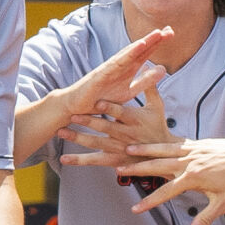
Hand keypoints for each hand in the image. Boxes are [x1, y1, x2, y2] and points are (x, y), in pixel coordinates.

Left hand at [59, 75, 174, 162]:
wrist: (162, 156)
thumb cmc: (157, 126)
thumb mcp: (157, 107)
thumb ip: (149, 87)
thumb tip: (146, 65)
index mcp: (135, 120)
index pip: (121, 113)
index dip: (110, 108)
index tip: (99, 102)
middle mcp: (126, 135)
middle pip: (106, 127)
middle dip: (89, 121)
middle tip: (73, 115)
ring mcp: (118, 148)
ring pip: (96, 143)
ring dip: (79, 138)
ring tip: (62, 132)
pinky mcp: (113, 160)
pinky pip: (94, 160)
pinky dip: (79, 160)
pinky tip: (64, 158)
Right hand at [63, 28, 171, 121]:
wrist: (78, 108)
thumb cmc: (103, 99)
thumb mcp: (129, 91)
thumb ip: (145, 82)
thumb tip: (162, 69)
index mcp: (127, 69)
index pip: (144, 53)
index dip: (157, 43)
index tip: (171, 33)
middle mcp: (119, 65)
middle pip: (139, 49)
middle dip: (154, 39)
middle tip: (169, 29)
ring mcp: (110, 68)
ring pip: (129, 53)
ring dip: (143, 43)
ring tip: (157, 34)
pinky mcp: (101, 74)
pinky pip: (116, 63)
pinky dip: (127, 54)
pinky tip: (139, 46)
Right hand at [65, 137, 224, 224]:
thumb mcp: (224, 203)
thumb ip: (206, 218)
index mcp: (193, 178)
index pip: (165, 192)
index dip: (149, 202)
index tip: (135, 210)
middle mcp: (190, 162)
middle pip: (157, 165)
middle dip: (137, 169)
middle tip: (118, 169)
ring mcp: (194, 151)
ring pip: (164, 150)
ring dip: (146, 150)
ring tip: (129, 149)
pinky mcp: (200, 144)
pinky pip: (177, 144)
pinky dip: (164, 144)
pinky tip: (156, 144)